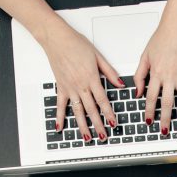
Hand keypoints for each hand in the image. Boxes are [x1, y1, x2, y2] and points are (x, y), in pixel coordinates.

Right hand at [38, 19, 121, 142]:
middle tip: (103, 136)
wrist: (56, 38)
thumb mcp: (98, 56)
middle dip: (98, 125)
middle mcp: (80, 85)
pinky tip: (60, 127)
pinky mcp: (61, 87)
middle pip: (91, 109)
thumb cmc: (76, 43)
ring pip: (77, 111)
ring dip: (82, 126)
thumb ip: (110, 72)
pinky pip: (60, 105)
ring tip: (87, 137)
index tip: (113, 123)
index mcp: (92, 78)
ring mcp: (69, 88)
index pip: (102, 100)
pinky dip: (60, 117)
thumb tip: (120, 84)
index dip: (109, 113)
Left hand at [134, 15, 176, 137]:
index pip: (150, 97)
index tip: (148, 120)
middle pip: (167, 103)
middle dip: (165, 119)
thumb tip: (137, 92)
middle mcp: (170, 77)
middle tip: (165, 131)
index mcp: (157, 73)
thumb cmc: (161, 38)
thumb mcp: (145, 56)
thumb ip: (139, 75)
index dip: (148, 111)